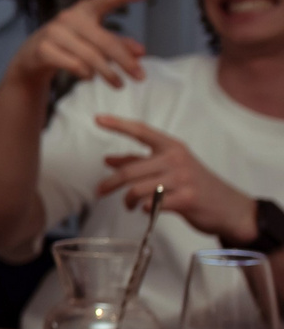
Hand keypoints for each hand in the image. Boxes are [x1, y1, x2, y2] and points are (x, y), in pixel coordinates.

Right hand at [10, 0, 147, 90]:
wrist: (32, 56)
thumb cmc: (70, 44)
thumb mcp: (93, 40)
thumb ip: (117, 44)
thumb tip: (141, 52)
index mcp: (84, 9)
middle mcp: (69, 17)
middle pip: (105, 41)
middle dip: (125, 61)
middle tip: (141, 77)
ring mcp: (54, 32)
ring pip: (91, 56)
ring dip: (108, 73)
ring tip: (119, 84)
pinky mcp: (43, 49)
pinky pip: (73, 64)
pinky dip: (86, 73)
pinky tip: (90, 77)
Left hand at [94, 115, 257, 241]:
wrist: (231, 208)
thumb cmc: (196, 185)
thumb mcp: (170, 168)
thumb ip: (139, 162)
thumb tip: (107, 159)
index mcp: (172, 147)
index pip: (141, 131)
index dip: (118, 125)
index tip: (97, 119)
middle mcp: (176, 159)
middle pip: (130, 170)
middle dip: (109, 183)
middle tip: (99, 191)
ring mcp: (182, 179)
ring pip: (137, 189)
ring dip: (127, 200)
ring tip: (128, 205)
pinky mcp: (186, 199)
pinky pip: (152, 204)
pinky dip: (143, 208)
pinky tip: (146, 209)